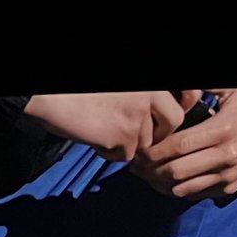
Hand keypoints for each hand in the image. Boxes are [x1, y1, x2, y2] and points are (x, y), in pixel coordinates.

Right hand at [23, 91, 200, 160]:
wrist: (50, 95)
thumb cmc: (78, 91)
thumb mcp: (121, 88)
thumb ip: (143, 97)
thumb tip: (161, 115)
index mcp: (149, 81)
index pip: (187, 95)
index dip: (178, 109)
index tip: (169, 118)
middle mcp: (149, 94)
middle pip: (172, 123)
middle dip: (157, 132)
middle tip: (135, 131)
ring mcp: (138, 115)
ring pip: (146, 142)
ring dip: (127, 141)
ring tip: (103, 127)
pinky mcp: (124, 136)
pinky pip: (126, 155)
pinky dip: (110, 151)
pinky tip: (95, 135)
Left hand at [131, 88, 236, 198]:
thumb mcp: (230, 89)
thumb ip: (202, 89)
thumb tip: (175, 91)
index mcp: (221, 131)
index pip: (176, 147)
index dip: (152, 152)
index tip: (138, 150)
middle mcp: (225, 157)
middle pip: (175, 172)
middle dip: (150, 170)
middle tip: (136, 164)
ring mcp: (229, 175)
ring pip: (184, 188)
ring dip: (161, 184)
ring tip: (147, 175)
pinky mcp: (233, 187)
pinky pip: (198, 194)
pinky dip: (179, 190)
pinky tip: (168, 181)